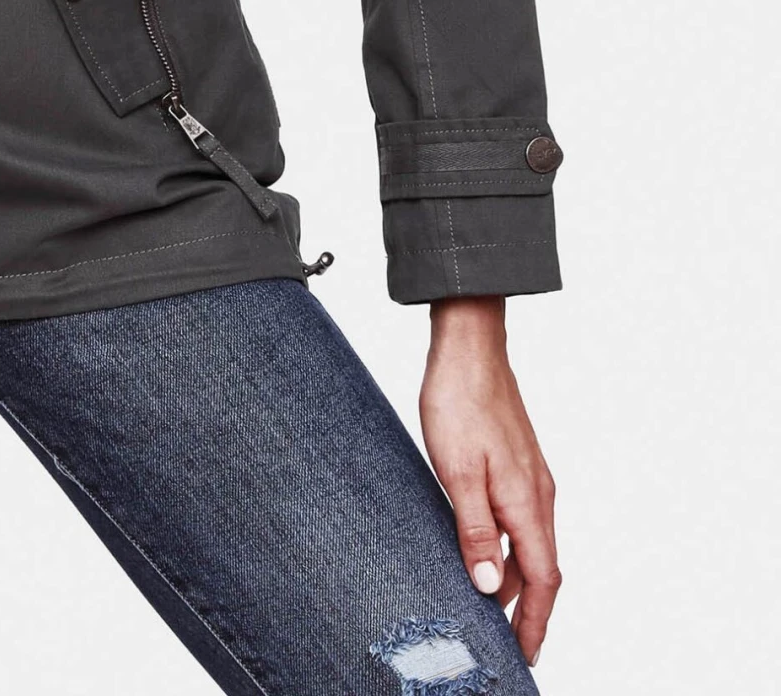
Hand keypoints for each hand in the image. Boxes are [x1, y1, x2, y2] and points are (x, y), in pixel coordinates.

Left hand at [419, 297, 559, 671]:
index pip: (544, 578)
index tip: (528, 654)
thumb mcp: (457, 472)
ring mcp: (529, 476)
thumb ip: (476, 531)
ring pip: (530, 542)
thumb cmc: (459, 400)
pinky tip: (485, 549)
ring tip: (492, 606)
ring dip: (518, 578)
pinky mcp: (516, 462)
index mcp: (527, 500)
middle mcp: (538, 492)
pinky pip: (520, 519)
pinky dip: (510, 546)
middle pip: (541, 566)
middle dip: (529, 608)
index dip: (537, 621)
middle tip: (508, 642)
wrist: (468, 346)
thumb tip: (493, 587)